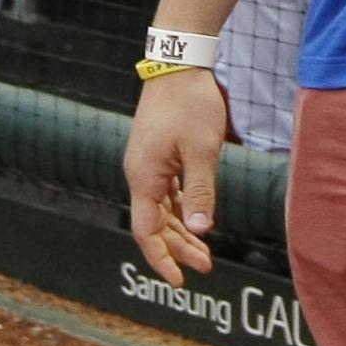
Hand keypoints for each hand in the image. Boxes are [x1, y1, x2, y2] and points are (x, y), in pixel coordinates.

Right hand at [122, 66, 226, 284]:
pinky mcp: (156, 154)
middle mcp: (139, 174)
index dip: (162, 259)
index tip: (180, 280)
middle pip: (155, 224)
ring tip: (204, 250)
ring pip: (160, 209)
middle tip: (206, 266)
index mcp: (144, 178)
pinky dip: (179, 208)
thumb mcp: (202, 150)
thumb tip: (200, 232)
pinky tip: (195, 218)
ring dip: (181, 230)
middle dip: (178, 248)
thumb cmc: (190, 104)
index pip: (147, 232)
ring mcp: (146, 164)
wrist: (178, 65)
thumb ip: (200, 193)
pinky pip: (164, 192)